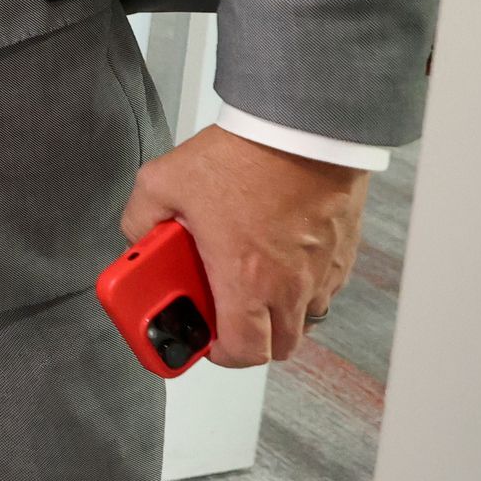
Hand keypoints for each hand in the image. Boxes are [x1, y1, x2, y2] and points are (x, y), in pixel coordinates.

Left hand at [120, 126, 369, 367]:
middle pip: (278, 346)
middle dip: (249, 338)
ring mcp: (321, 271)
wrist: (301, 127)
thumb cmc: (242, 156)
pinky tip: (277, 252)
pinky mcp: (343, 253)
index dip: (218, 353)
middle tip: (223, 310)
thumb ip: (140, 219)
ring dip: (276, 311)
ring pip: (304, 318)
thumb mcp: (163, 183)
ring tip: (249, 278)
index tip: (200, 337)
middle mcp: (290, 285)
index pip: (242, 351)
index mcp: (244, 279)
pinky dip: (302, 283)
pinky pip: (323, 287)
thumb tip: (138, 239)